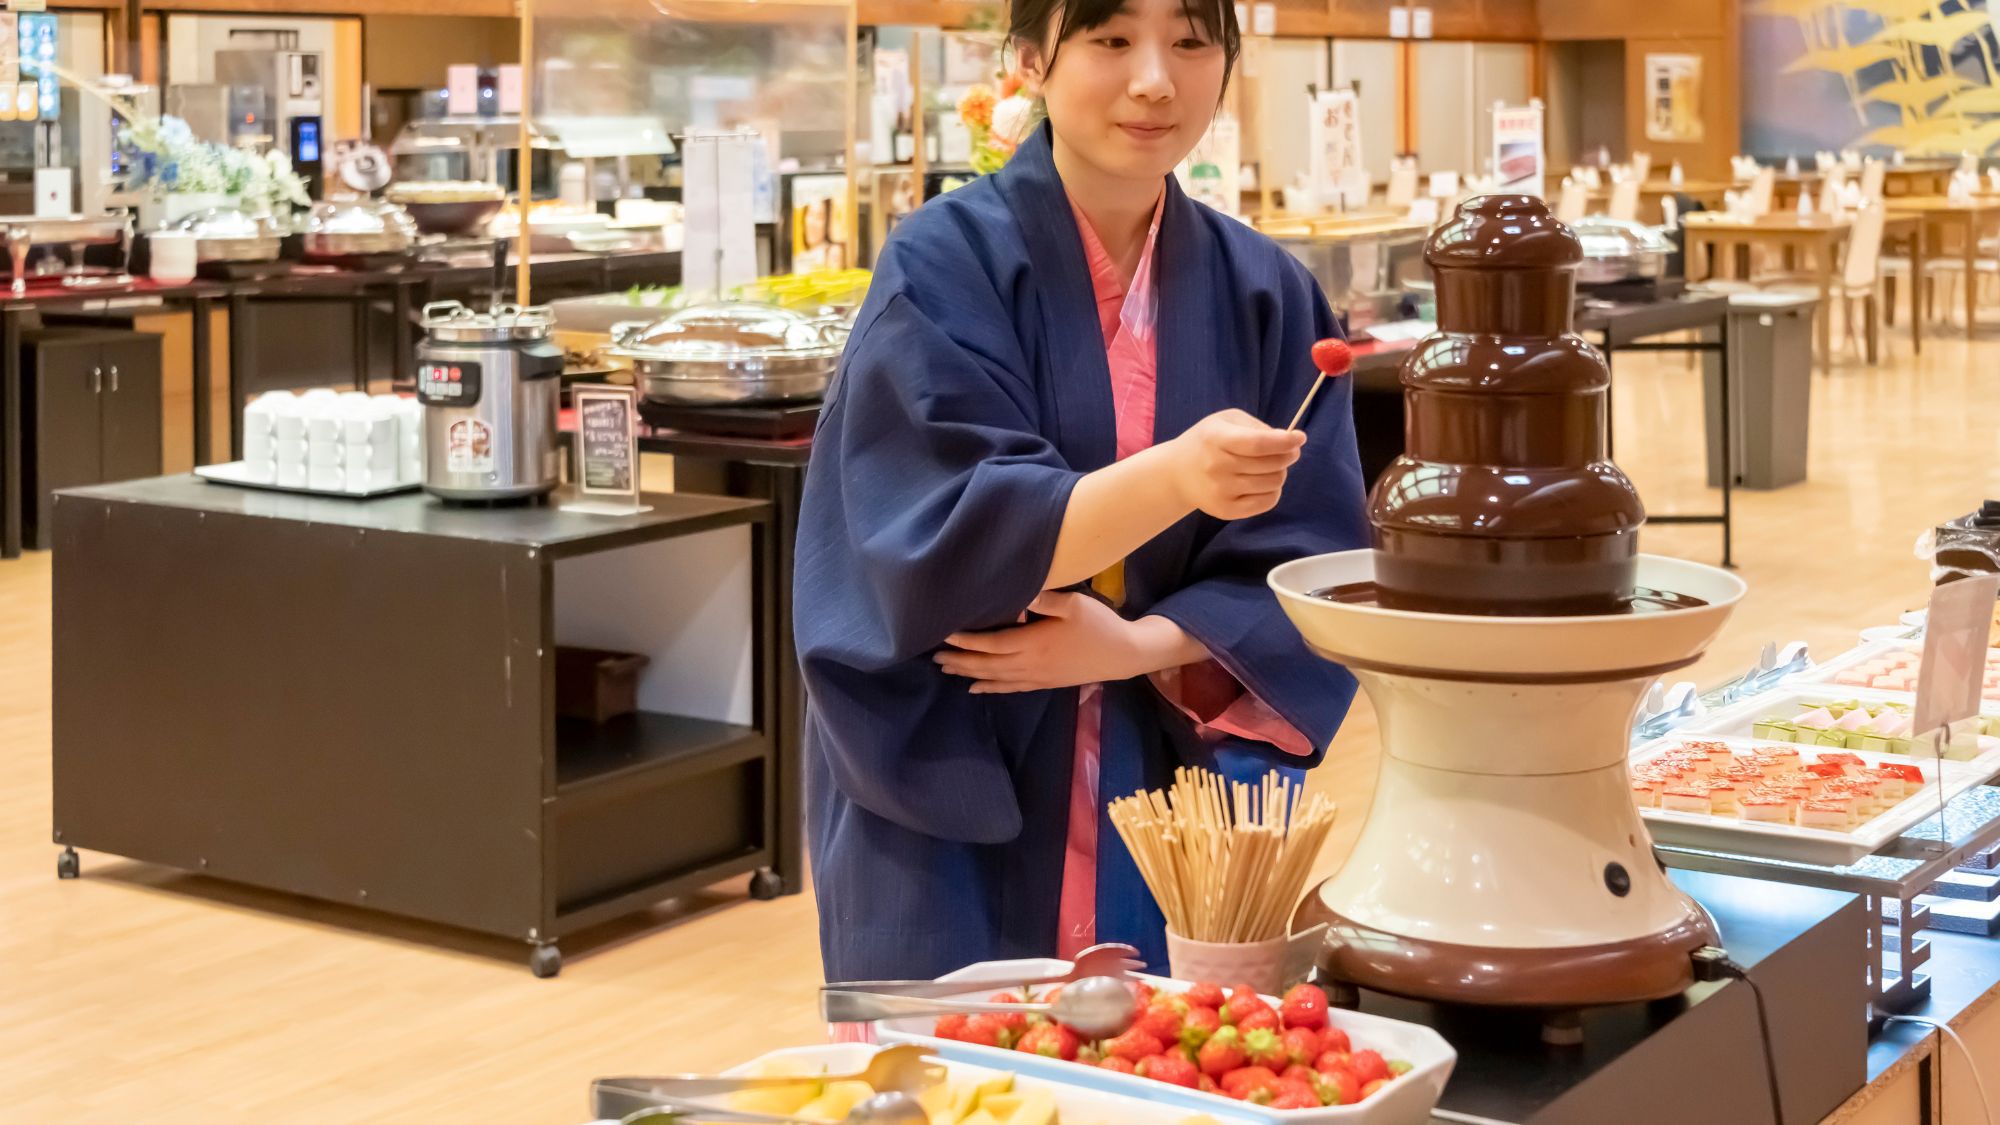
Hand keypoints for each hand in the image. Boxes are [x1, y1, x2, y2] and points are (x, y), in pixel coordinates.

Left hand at [936, 592, 1144, 693]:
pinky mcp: (1045, 683)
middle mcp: (1030, 664)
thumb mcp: (1075, 604)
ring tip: (946, 669)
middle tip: (934, 656)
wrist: (1124, 655)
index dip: (966, 641)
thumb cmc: (1100, 625)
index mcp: (1035, 643)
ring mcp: (1037, 676)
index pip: (991, 644)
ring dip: (969, 674)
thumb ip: (1046, 598)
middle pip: (987, 665)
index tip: (944, 635)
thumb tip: (1021, 590)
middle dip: (960, 660)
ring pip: (995, 678)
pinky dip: (990, 688)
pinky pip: (1010, 688)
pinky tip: (975, 688)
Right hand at [1165, 409, 1305, 519]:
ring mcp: (1220, 491)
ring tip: (1270, 467)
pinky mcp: (1225, 510)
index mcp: (1216, 439)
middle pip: (1271, 464)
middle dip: (1288, 455)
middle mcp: (1216, 466)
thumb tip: (1288, 442)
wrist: (1176, 473)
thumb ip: (1257, 428)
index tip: (1300, 438)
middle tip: (1288, 451)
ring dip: (1280, 472)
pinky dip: (1273, 491)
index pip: (1259, 444)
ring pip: (1273, 483)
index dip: (1285, 441)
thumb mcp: (1226, 421)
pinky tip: (1264, 483)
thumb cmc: (1208, 441)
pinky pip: (1267, 502)